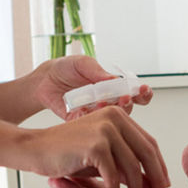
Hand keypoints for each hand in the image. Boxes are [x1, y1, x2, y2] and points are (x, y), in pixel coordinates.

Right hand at [25, 105, 168, 187]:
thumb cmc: (68, 152)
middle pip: (146, 153)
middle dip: (156, 178)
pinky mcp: (95, 145)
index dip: (159, 165)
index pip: (149, 142)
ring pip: (132, 166)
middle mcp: (115, 117)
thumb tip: (155, 183)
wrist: (35, 148)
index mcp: (119, 115)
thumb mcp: (104, 156)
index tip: (164, 183)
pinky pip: (113, 175)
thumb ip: (127, 165)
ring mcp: (105, 130)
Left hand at [31, 55, 152, 119]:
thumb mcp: (83, 63)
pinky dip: (89, 117)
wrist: (44, 79)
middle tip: (124, 98)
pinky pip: (89, 124)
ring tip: (102, 102)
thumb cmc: (67, 68)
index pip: (136, 94)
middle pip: (127, 109)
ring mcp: (96, 113)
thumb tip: (116, 80)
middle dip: (128, 104)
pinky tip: (85, 108)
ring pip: (111, 120)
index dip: (143, 93)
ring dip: (109, 112)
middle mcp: (108, 102)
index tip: (143, 89)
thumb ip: (98, 72)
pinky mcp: (81, 121)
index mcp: (114, 87)